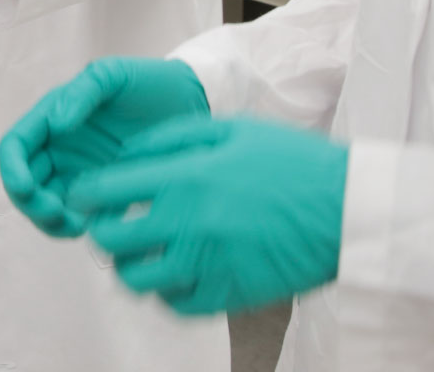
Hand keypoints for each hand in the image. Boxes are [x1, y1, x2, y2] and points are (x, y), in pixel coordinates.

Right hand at [0, 58, 208, 237]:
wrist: (192, 103)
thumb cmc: (149, 83)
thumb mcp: (115, 74)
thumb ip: (84, 91)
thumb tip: (56, 124)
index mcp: (52, 117)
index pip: (15, 147)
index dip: (12, 170)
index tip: (26, 189)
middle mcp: (59, 148)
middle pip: (25, 184)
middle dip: (31, 204)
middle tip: (56, 214)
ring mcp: (79, 173)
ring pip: (47, 206)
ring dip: (51, 222)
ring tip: (77, 226)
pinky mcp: (104, 194)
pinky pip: (80, 217)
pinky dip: (79, 227)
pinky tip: (98, 227)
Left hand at [67, 115, 347, 315]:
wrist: (347, 207)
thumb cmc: (292, 162)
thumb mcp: (232, 129)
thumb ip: (172, 137)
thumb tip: (126, 154)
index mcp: (185, 176)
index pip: (104, 190)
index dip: (85, 195)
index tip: (87, 197)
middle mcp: (188, 221)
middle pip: (110, 239)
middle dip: (103, 231)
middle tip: (113, 225)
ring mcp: (207, 263)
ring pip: (135, 279)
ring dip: (130, 266)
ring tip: (142, 252)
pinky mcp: (228, 295)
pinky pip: (174, 305)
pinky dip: (165, 292)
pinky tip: (174, 274)